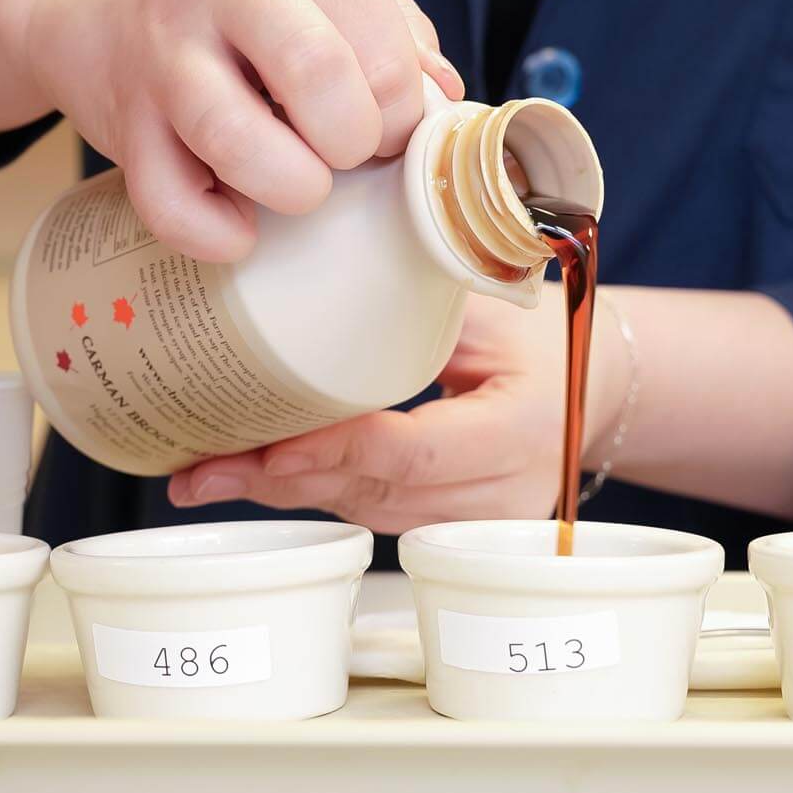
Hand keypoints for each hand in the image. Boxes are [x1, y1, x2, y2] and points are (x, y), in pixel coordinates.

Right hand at [18, 0, 463, 258]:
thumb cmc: (232, 7)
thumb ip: (391, 32)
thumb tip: (445, 103)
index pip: (383, 43)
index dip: (403, 112)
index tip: (388, 131)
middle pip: (317, 73)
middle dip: (354, 141)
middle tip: (347, 153)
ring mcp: (163, 52)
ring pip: (238, 140)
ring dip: (292, 187)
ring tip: (298, 186)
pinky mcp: (122, 122)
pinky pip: (172, 205)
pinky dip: (219, 235)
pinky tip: (241, 225)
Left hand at [168, 290, 628, 532]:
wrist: (590, 387)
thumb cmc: (538, 333)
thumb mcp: (489, 305)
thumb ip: (419, 298)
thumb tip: (320, 257)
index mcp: (521, 426)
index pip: (412, 452)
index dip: (335, 451)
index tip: (264, 445)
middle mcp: (507, 491)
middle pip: (379, 495)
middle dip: (285, 481)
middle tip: (201, 470)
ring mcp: (486, 525)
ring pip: (370, 514)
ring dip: (290, 493)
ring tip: (210, 473)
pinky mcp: (461, 535)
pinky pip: (379, 518)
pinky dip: (320, 493)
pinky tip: (260, 477)